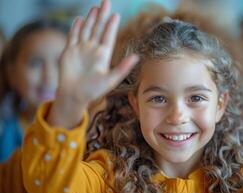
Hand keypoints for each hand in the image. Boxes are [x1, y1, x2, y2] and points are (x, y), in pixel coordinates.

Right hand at [48, 0, 138, 127]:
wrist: (74, 96)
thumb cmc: (93, 90)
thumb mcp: (111, 80)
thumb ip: (123, 68)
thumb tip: (137, 57)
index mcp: (103, 55)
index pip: (108, 36)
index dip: (111, 25)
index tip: (116, 14)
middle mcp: (92, 49)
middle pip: (98, 28)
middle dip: (102, 15)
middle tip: (106, 1)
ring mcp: (81, 49)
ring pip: (87, 30)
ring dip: (91, 19)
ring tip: (96, 7)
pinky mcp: (69, 52)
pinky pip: (73, 36)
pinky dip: (76, 28)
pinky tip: (80, 19)